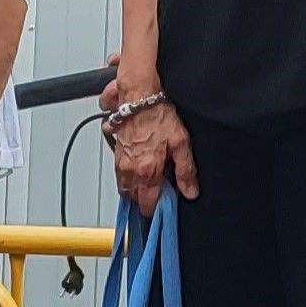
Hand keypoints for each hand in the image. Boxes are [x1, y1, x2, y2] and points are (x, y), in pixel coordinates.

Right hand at [106, 99, 196, 213]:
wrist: (138, 96)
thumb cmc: (158, 115)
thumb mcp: (181, 143)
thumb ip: (185, 170)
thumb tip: (190, 191)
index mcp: (147, 171)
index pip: (147, 203)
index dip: (155, 209)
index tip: (162, 209)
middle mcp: (130, 169)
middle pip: (133, 198)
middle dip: (143, 200)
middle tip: (156, 194)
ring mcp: (120, 161)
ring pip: (123, 187)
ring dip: (133, 189)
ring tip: (146, 183)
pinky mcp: (115, 151)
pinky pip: (119, 172)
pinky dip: (126, 175)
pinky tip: (137, 167)